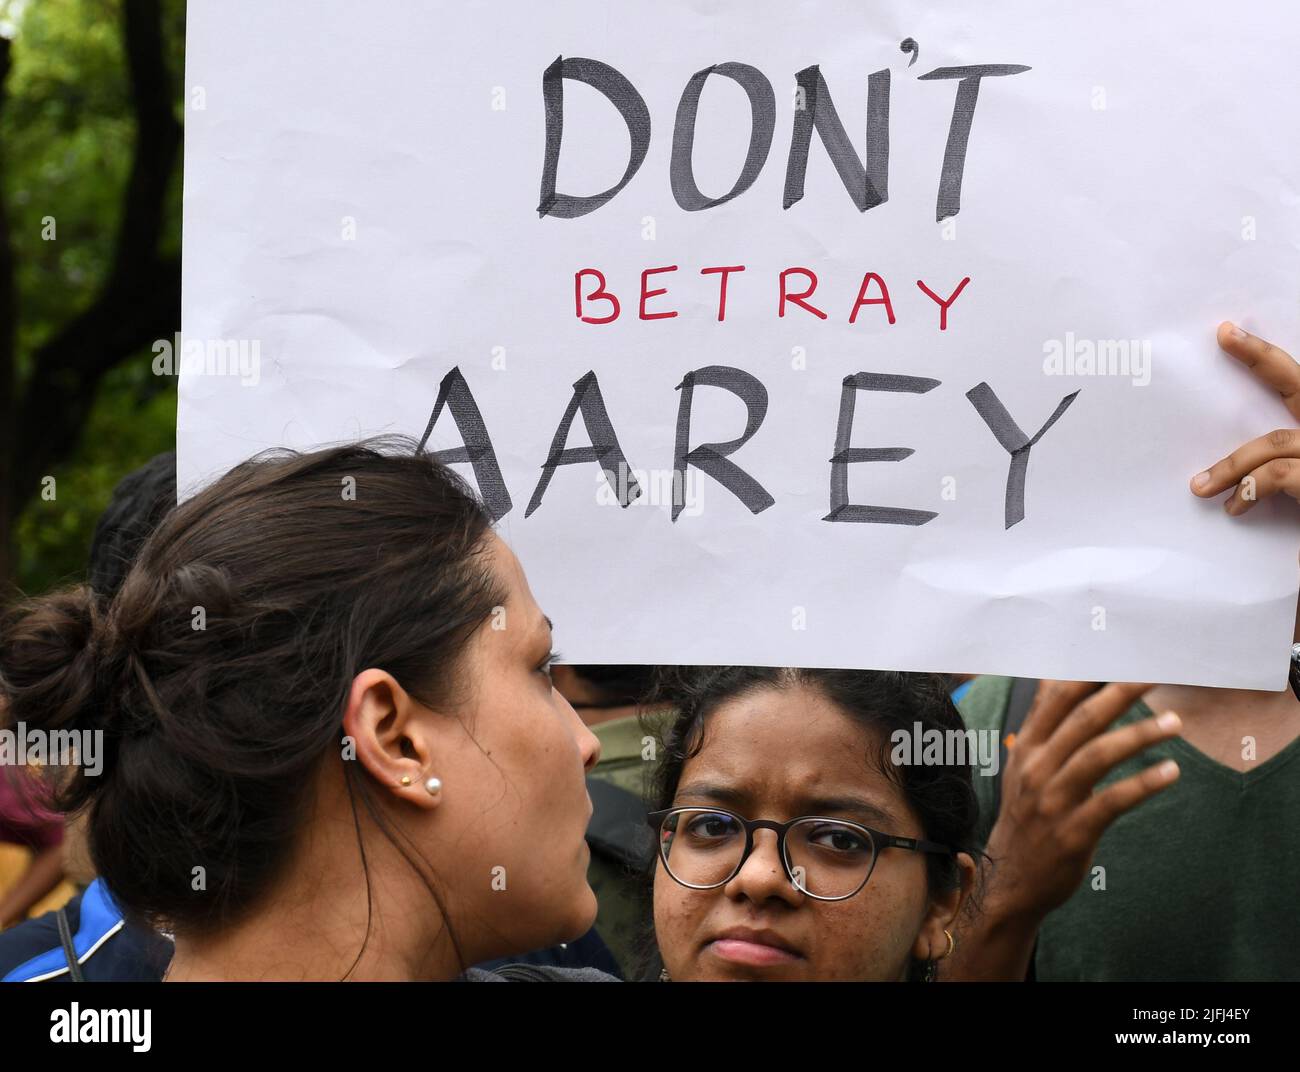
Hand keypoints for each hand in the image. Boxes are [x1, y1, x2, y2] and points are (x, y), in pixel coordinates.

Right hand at [946, 681, 1180, 978]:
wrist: (1012, 879)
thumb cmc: (1027, 816)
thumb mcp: (1023, 766)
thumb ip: (1042, 725)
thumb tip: (1052, 679)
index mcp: (1026, 748)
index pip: (1055, 699)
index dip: (1088, 673)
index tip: (1119, 654)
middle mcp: (1036, 768)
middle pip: (1083, 719)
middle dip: (1122, 692)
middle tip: (1156, 675)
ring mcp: (1053, 800)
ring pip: (1099, 755)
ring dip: (1140, 734)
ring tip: (1174, 722)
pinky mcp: (1073, 831)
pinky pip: (1112, 801)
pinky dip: (1144, 784)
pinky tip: (1171, 772)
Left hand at [1191, 323, 1299, 514]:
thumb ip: (1282, 461)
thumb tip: (1231, 465)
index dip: (1265, 358)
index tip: (1229, 333)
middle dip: (1262, 358)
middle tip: (1224, 336)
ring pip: (1274, 442)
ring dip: (1232, 465)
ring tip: (1202, 487)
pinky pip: (1278, 475)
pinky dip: (1249, 489)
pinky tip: (1235, 507)